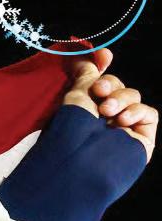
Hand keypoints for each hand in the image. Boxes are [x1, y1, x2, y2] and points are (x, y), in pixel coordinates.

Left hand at [63, 46, 155, 164]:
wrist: (81, 163)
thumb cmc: (71, 131)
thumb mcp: (75, 94)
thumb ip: (85, 73)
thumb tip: (91, 56)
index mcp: (83, 111)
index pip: (99, 82)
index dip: (101, 67)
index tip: (103, 57)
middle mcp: (101, 121)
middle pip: (117, 87)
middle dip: (109, 85)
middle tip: (99, 92)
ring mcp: (122, 131)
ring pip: (132, 97)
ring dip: (121, 100)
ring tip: (107, 112)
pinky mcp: (140, 141)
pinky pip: (148, 114)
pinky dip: (137, 112)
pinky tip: (123, 121)